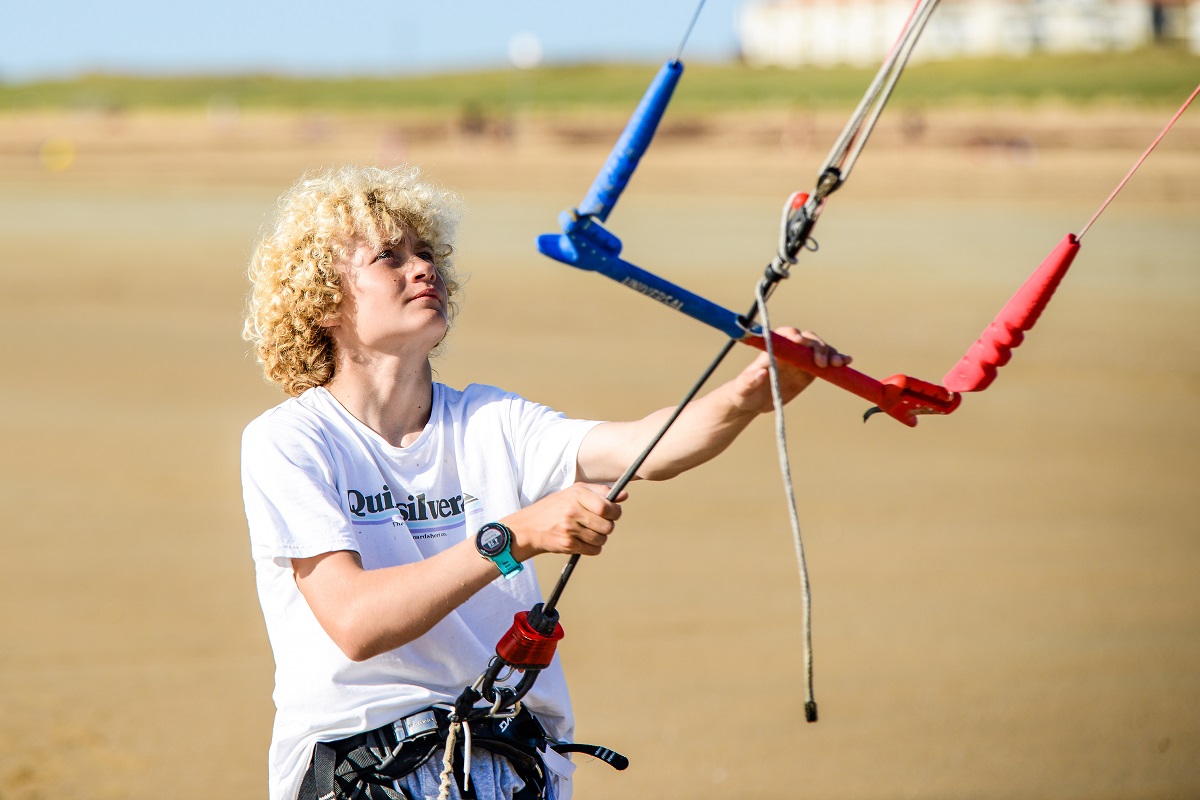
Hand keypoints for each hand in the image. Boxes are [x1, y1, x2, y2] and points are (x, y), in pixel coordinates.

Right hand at [504, 483, 626, 560]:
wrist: (528, 527)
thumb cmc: (555, 508)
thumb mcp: (574, 493)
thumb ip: (600, 492)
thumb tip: (624, 496)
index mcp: (576, 494)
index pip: (606, 506)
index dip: (615, 511)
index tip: (613, 513)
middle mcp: (572, 510)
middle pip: (607, 525)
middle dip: (608, 526)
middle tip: (599, 524)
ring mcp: (569, 528)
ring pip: (602, 539)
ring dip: (600, 538)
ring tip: (588, 532)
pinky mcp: (568, 544)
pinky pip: (594, 550)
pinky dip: (593, 547)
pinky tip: (583, 541)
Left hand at [730, 327, 850, 414]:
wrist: (753, 401)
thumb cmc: (744, 392)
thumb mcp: (743, 388)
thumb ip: (748, 380)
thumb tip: (760, 373)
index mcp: (773, 349)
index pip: (786, 335)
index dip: (794, 336)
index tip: (800, 342)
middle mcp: (789, 350)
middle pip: (808, 340)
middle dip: (817, 347)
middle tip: (821, 363)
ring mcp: (801, 359)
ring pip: (820, 349)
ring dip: (831, 354)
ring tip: (839, 364)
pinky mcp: (810, 370)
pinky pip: (826, 362)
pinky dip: (837, 361)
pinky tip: (847, 363)